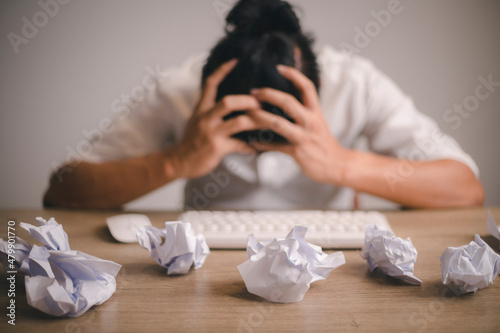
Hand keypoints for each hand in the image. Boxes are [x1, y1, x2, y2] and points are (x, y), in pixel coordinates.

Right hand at [165, 59, 267, 178]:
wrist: (177, 161)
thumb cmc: (190, 142)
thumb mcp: (196, 120)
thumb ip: (210, 111)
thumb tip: (227, 103)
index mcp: (201, 109)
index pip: (210, 84)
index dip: (222, 71)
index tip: (235, 61)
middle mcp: (206, 118)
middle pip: (229, 102)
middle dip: (248, 101)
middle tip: (261, 103)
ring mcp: (211, 133)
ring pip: (239, 122)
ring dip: (256, 121)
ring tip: (267, 122)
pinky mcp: (217, 148)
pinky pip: (240, 145)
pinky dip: (252, 147)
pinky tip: (259, 148)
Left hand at [248, 65, 349, 184]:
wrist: (336, 164)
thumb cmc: (323, 142)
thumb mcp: (318, 122)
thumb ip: (305, 110)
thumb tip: (287, 98)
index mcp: (316, 112)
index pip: (307, 87)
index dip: (294, 75)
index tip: (279, 67)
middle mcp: (310, 121)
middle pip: (288, 102)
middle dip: (268, 95)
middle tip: (253, 92)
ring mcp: (303, 137)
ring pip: (278, 124)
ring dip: (260, 117)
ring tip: (247, 113)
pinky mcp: (297, 152)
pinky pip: (275, 147)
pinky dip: (262, 144)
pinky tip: (251, 142)